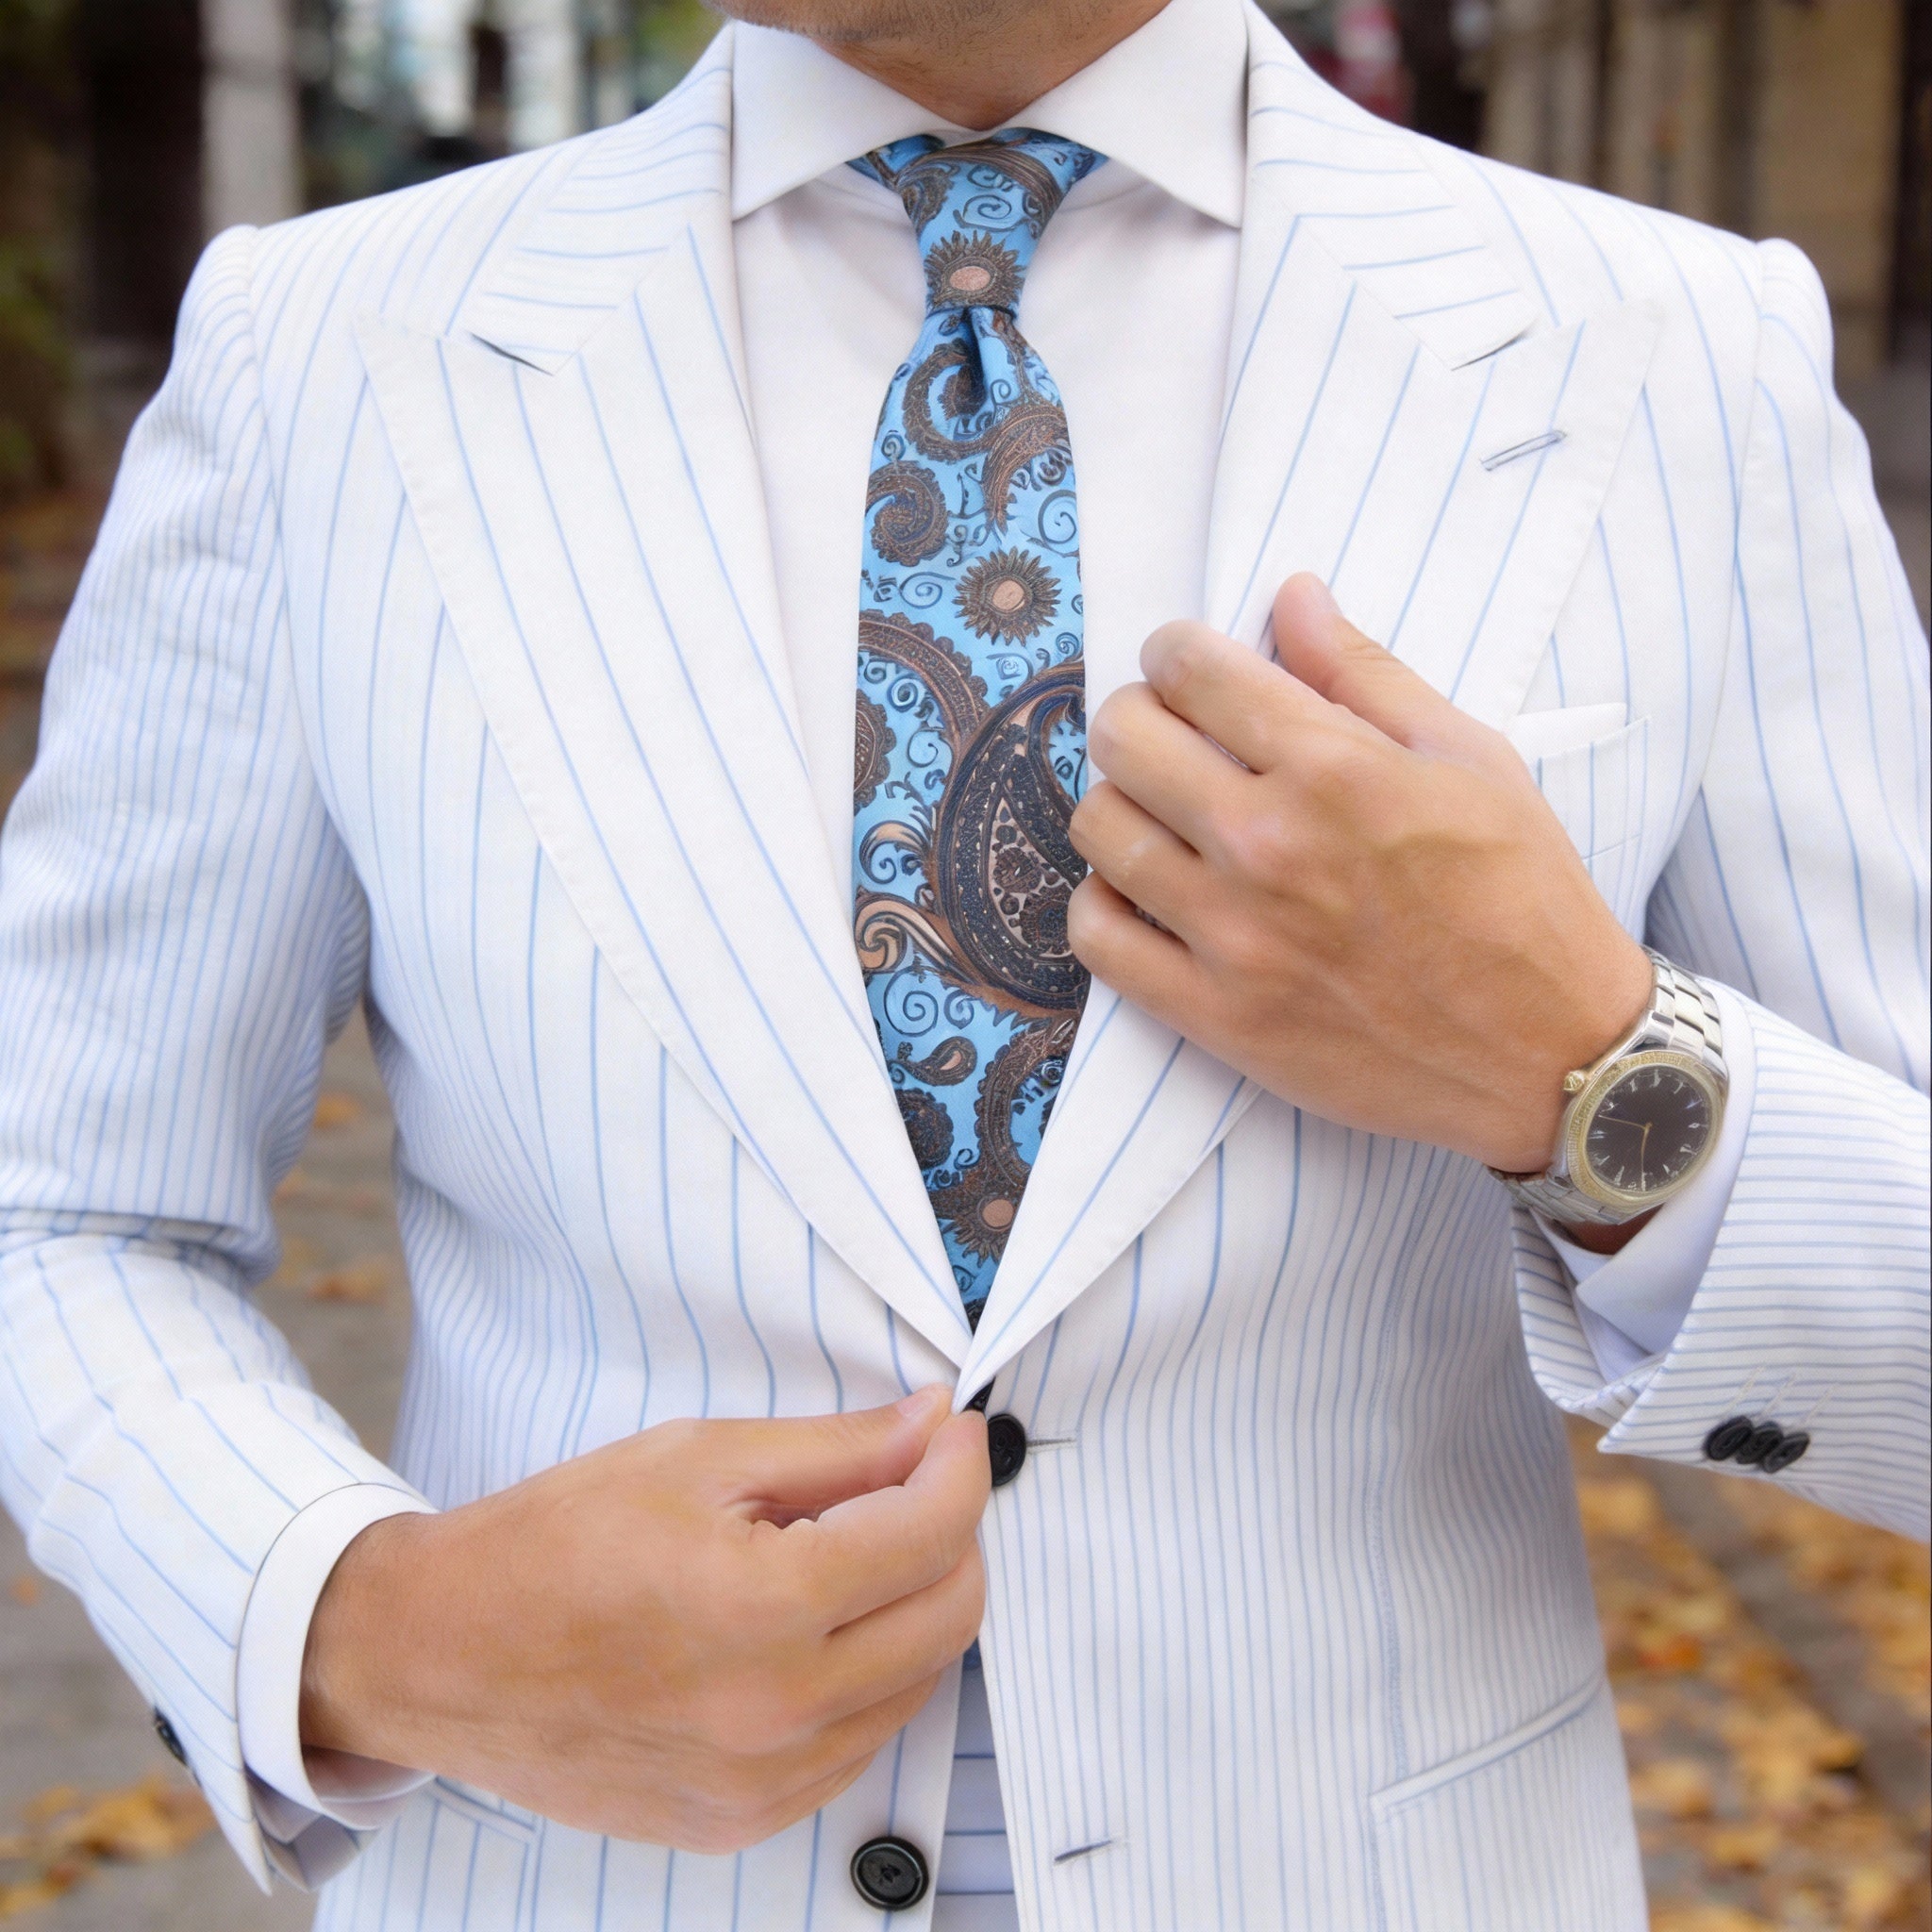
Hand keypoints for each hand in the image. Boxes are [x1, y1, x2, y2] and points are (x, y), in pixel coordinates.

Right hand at [299, 1388, 987, 1852]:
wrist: (439, 1655)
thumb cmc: (553, 1542)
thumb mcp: (697, 1458)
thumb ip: (837, 1448)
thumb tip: (934, 1424)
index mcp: (766, 1609)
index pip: (932, 1532)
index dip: (959, 1464)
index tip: (951, 1430)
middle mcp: (777, 1713)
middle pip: (950, 1616)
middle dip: (952, 1532)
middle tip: (913, 1480)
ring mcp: (763, 1785)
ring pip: (917, 1684)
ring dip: (915, 1606)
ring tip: (851, 1548)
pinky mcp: (741, 1823)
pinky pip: (858, 1744)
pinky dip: (867, 1676)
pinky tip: (815, 1627)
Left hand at [1066, 573, 1651, 1176]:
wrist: (1552, 1054)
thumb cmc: (1524, 898)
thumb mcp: (1471, 759)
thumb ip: (1366, 674)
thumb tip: (1292, 597)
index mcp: (1333, 768)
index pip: (1188, 669)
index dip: (1178, 652)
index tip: (1192, 669)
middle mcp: (1267, 844)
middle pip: (1122, 737)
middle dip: (1141, 718)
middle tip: (1176, 738)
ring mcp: (1232, 935)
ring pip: (1100, 828)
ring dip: (1123, 805)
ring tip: (1167, 816)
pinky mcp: (1214, 1015)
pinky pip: (1097, 936)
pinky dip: (1106, 903)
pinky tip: (1149, 893)